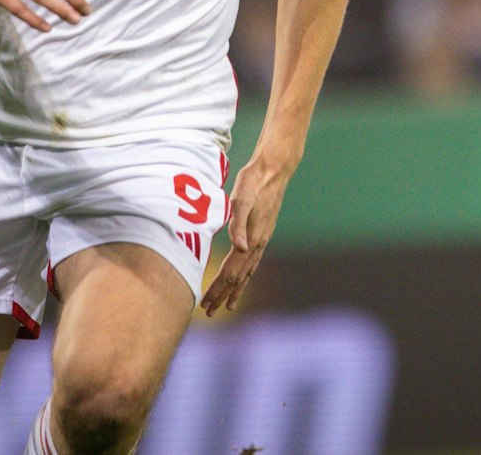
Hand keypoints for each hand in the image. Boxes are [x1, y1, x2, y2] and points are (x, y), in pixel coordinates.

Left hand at [200, 157, 289, 314]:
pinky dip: (245, 276)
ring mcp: (262, 239)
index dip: (218, 289)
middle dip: (223, 295)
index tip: (206, 303)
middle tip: (209, 311)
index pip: (231, 271)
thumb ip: (239, 225)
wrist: (274, 169)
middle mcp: (258, 243)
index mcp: (252, 237)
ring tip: (227, 305)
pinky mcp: (262, 233)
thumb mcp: (242, 200)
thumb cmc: (253, 182)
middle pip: (239, 277)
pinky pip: (252, 262)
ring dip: (235, 290)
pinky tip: (241, 278)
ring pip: (247, 272)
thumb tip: (240, 249)